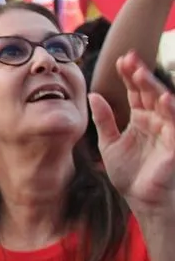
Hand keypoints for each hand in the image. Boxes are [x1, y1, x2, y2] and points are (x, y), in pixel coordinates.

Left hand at [91, 50, 174, 216]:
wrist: (141, 201)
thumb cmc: (130, 174)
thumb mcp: (109, 143)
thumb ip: (104, 120)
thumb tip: (94, 95)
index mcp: (140, 119)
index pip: (135, 92)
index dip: (129, 76)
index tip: (119, 60)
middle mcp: (155, 122)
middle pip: (149, 93)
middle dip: (140, 75)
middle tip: (129, 59)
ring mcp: (167, 132)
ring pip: (163, 103)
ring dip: (154, 88)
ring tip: (141, 73)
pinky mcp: (174, 146)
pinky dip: (171, 111)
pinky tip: (165, 99)